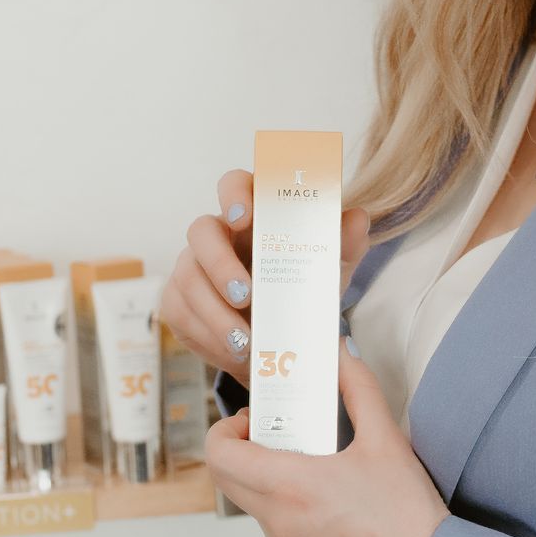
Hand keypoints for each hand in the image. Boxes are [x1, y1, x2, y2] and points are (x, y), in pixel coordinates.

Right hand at [159, 168, 369, 388]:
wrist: (280, 344)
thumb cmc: (300, 293)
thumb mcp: (327, 272)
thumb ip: (344, 245)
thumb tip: (357, 218)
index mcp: (253, 215)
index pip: (234, 185)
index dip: (234, 195)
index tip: (244, 217)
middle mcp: (217, 235)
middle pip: (200, 231)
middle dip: (219, 263)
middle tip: (245, 296)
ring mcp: (192, 267)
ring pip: (188, 278)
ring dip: (215, 313)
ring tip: (244, 341)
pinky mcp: (178, 301)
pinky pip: (180, 313)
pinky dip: (206, 336)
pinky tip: (231, 351)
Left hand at [205, 335, 448, 536]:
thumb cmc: (408, 518)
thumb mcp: (387, 441)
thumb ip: (359, 389)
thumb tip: (342, 356)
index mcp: (288, 486)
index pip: (220, 454)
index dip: (224, 429)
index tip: (254, 419)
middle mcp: (277, 521)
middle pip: (228, 478)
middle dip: (244, 449)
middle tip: (280, 434)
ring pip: (254, 504)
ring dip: (267, 478)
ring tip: (314, 463)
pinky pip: (277, 529)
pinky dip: (288, 506)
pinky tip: (331, 498)